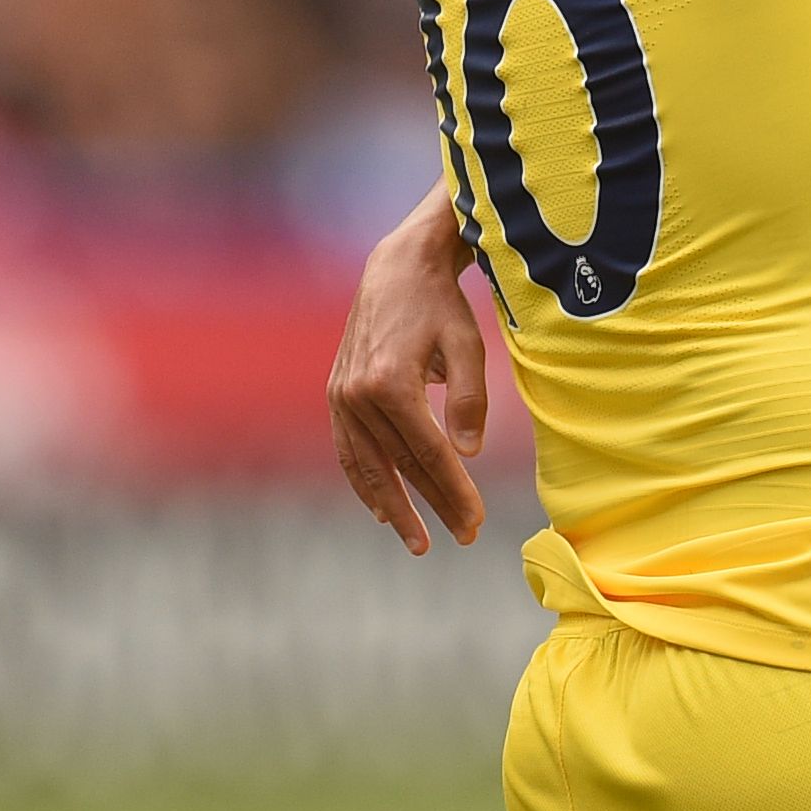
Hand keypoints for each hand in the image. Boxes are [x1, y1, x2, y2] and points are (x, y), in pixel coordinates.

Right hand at [326, 197, 489, 554]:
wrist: (397, 270)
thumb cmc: (441, 306)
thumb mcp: (469, 344)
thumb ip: (471, 399)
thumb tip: (468, 454)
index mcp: (391, 382)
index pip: (429, 452)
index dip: (453, 490)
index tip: (475, 520)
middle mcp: (357, 395)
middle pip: (401, 465)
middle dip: (433, 505)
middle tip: (463, 536)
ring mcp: (340, 397)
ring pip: (368, 466)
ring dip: (393, 506)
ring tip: (418, 540)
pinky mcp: (336, 396)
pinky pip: (349, 450)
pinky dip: (364, 482)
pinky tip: (383, 509)